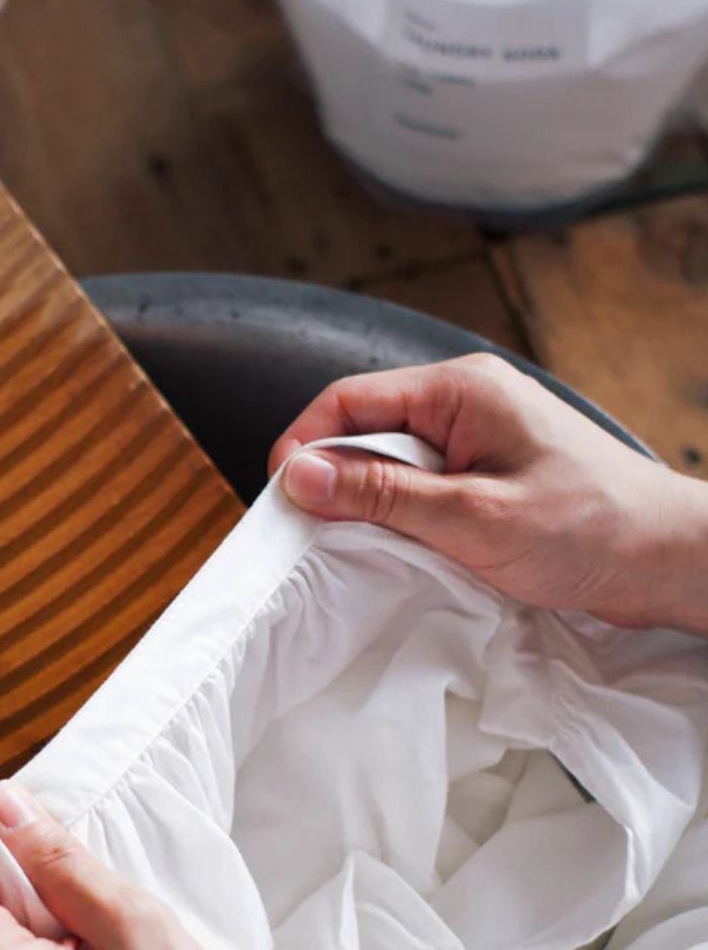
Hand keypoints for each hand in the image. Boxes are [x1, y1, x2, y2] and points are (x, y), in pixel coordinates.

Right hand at [269, 353, 707, 633]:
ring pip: (388, 459)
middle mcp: (462, 401)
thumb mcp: (474, 518)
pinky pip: (417, 482)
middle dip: (331, 477)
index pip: (349, 400)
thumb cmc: (591, 531)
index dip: (303, 445)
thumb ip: (382, 496)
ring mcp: (474, 435)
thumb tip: (298, 476)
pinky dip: (398, 513)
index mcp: (459, 389)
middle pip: (363, 427)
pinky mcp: (483, 469)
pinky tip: (398, 546)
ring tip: (355, 544)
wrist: (672, 560)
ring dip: (367, 500)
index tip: (280, 497)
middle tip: (311, 532)